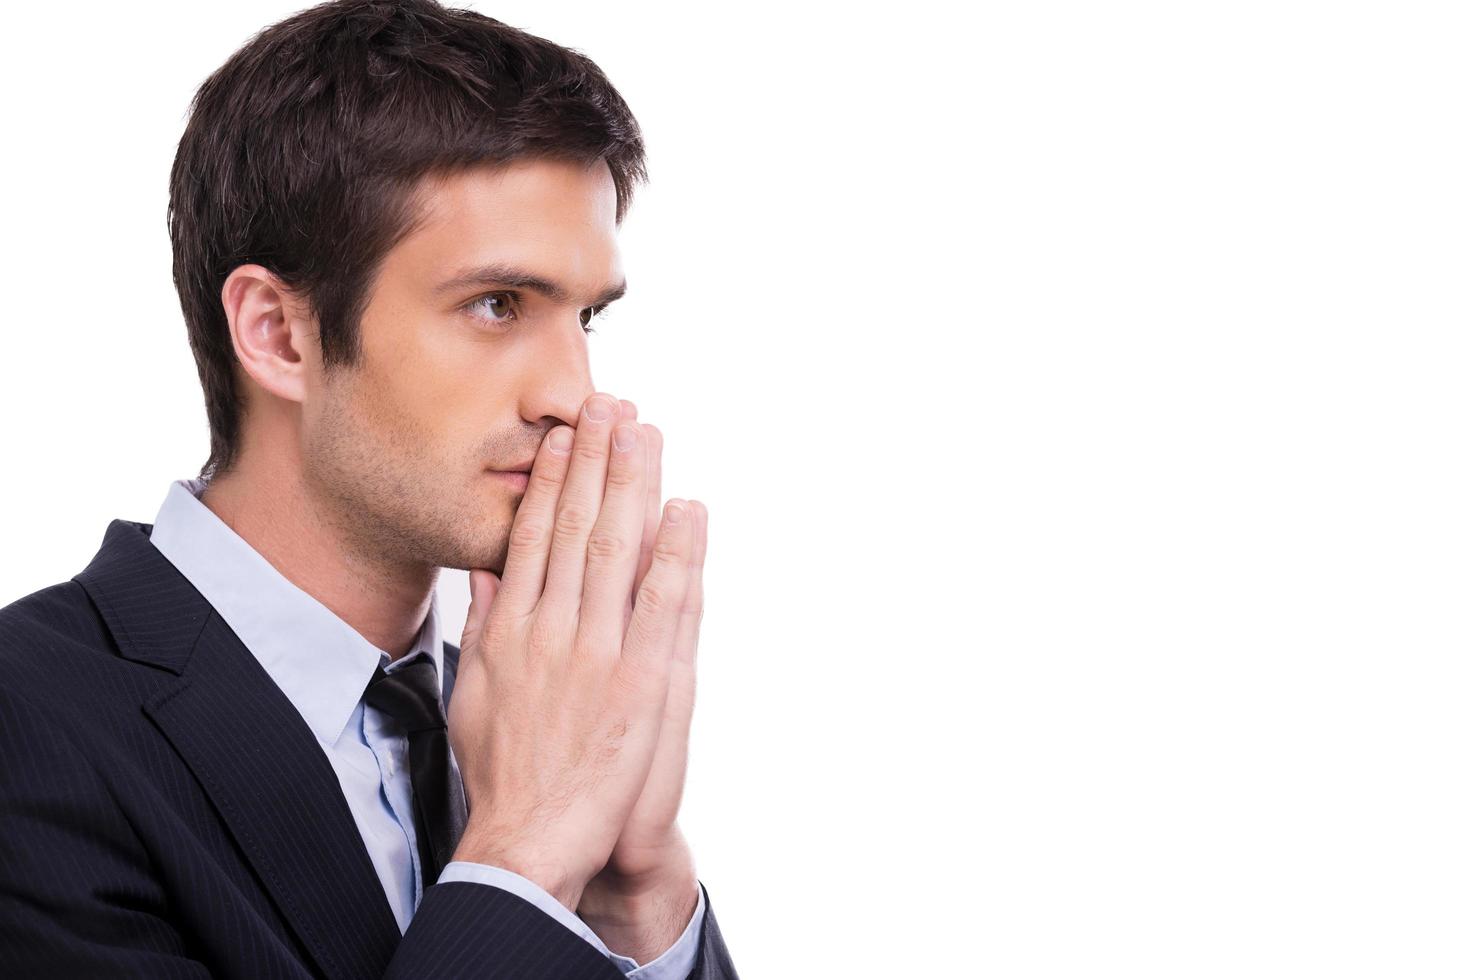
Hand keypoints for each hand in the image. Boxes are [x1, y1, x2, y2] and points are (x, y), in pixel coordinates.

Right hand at [447, 391, 697, 911]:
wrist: (529, 840)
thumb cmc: (503, 771)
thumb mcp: (474, 691)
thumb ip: (483, 626)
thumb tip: (486, 572)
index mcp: (511, 629)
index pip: (533, 535)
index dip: (553, 479)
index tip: (566, 434)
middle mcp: (551, 628)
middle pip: (574, 526)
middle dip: (593, 460)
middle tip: (607, 403)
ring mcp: (596, 651)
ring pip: (616, 549)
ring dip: (632, 484)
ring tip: (645, 431)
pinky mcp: (640, 682)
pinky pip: (662, 603)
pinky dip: (677, 552)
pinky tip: (689, 509)